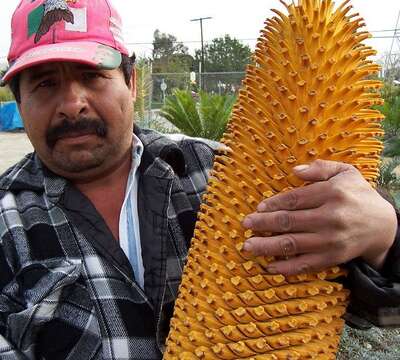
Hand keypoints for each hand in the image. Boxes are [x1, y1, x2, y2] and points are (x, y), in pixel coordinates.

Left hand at [242, 159, 397, 274]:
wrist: (383, 226)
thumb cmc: (358, 195)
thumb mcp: (345, 173)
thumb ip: (321, 168)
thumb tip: (295, 170)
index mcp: (331, 194)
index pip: (294, 200)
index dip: (273, 204)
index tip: (258, 208)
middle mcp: (330, 218)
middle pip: (289, 222)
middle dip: (263, 224)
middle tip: (245, 225)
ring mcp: (330, 240)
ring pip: (292, 244)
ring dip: (267, 246)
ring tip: (248, 246)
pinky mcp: (332, 258)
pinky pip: (306, 264)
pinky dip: (286, 268)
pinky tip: (270, 267)